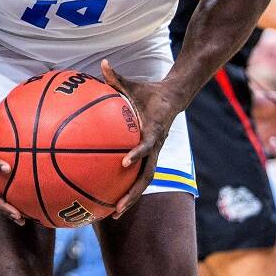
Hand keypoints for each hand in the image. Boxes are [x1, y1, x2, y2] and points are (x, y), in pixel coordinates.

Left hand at [101, 60, 176, 217]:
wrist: (173, 98)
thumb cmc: (148, 91)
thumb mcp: (132, 84)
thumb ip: (117, 77)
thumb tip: (102, 62)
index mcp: (153, 129)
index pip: (146, 145)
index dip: (137, 154)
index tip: (124, 163)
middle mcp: (155, 146)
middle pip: (147, 175)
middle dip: (133, 193)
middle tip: (117, 208)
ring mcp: (154, 153)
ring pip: (145, 180)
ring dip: (132, 197)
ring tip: (114, 213)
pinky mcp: (150, 156)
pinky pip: (140, 175)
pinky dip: (129, 187)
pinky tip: (112, 197)